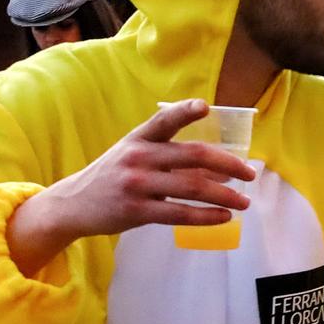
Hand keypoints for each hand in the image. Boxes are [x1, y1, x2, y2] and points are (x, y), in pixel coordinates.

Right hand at [6, 100, 253, 275]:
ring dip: (224, 195)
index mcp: (138, 138)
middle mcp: (138, 157)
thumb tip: (222, 168)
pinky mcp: (136, 211)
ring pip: (192, 187)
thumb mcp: (134, 156)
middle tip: (250, 174)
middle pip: (192, 156)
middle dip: (228, 164)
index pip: (163, 120)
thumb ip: (172, 158)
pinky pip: (179, 214)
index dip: (184, 112)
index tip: (205, 106)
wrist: (73, 204)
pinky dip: (206, 216)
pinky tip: (224, 217)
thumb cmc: (114, 177)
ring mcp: (137, 184)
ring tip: (244, 202)